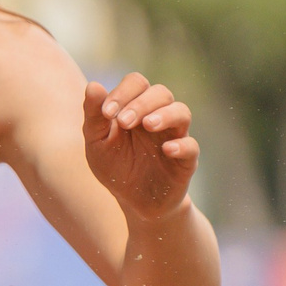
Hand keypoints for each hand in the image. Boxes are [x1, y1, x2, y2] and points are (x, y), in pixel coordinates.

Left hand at [82, 73, 197, 221]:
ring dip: (164, 114)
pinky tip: (166, 149)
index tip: (106, 113)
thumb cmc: (114, 166)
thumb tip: (93, 85)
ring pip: (181, 112)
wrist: (132, 202)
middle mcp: (158, 117)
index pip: (137, 83)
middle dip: (141, 103)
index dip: (123, 92)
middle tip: (123, 122)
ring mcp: (174, 137)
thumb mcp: (97, 141)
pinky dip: (181, 145)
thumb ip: (94, 115)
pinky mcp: (185, 161)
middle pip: (161, 92)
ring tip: (148, 124)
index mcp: (135, 108)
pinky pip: (192, 146)